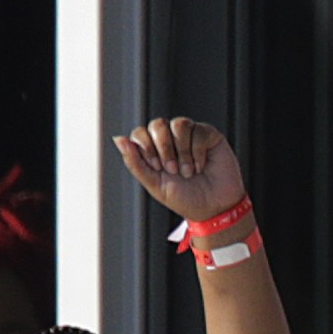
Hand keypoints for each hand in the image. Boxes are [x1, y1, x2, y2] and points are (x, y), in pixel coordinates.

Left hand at [114, 117, 247, 227]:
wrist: (214, 209)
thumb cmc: (185, 199)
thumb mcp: (154, 184)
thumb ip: (135, 163)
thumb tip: (118, 139)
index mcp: (154, 149)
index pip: (141, 133)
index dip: (147, 147)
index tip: (158, 167)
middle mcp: (171, 139)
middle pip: (158, 124)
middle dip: (164, 148)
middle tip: (173, 170)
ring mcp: (191, 136)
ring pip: (179, 124)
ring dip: (182, 150)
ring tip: (188, 171)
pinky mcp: (210, 136)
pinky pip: (199, 131)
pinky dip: (198, 152)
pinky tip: (201, 166)